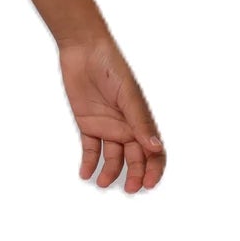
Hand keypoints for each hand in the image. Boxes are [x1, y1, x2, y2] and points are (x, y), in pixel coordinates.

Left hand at [58, 32, 165, 193]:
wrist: (83, 51)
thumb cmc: (111, 67)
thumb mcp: (127, 95)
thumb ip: (140, 122)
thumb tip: (155, 148)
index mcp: (141, 120)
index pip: (153, 151)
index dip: (154, 169)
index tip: (149, 184)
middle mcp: (126, 126)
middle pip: (134, 158)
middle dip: (134, 175)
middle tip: (129, 189)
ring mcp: (107, 126)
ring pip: (113, 157)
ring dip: (110, 172)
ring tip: (103, 183)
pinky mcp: (88, 124)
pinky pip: (90, 149)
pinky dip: (89, 163)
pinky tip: (86, 174)